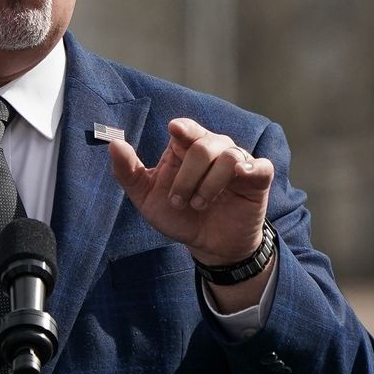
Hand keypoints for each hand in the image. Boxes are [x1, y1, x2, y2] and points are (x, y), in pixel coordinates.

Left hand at [107, 118, 271, 265]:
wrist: (207, 245)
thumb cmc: (179, 216)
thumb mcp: (147, 198)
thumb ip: (128, 172)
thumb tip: (113, 143)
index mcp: (186, 148)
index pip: (185, 128)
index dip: (182, 129)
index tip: (174, 131)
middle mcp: (213, 149)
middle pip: (202, 146)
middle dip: (187, 177)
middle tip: (180, 202)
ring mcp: (237, 162)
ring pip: (228, 156)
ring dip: (209, 184)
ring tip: (200, 204)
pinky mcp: (258, 179)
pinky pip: (260, 165)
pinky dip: (250, 169)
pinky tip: (239, 178)